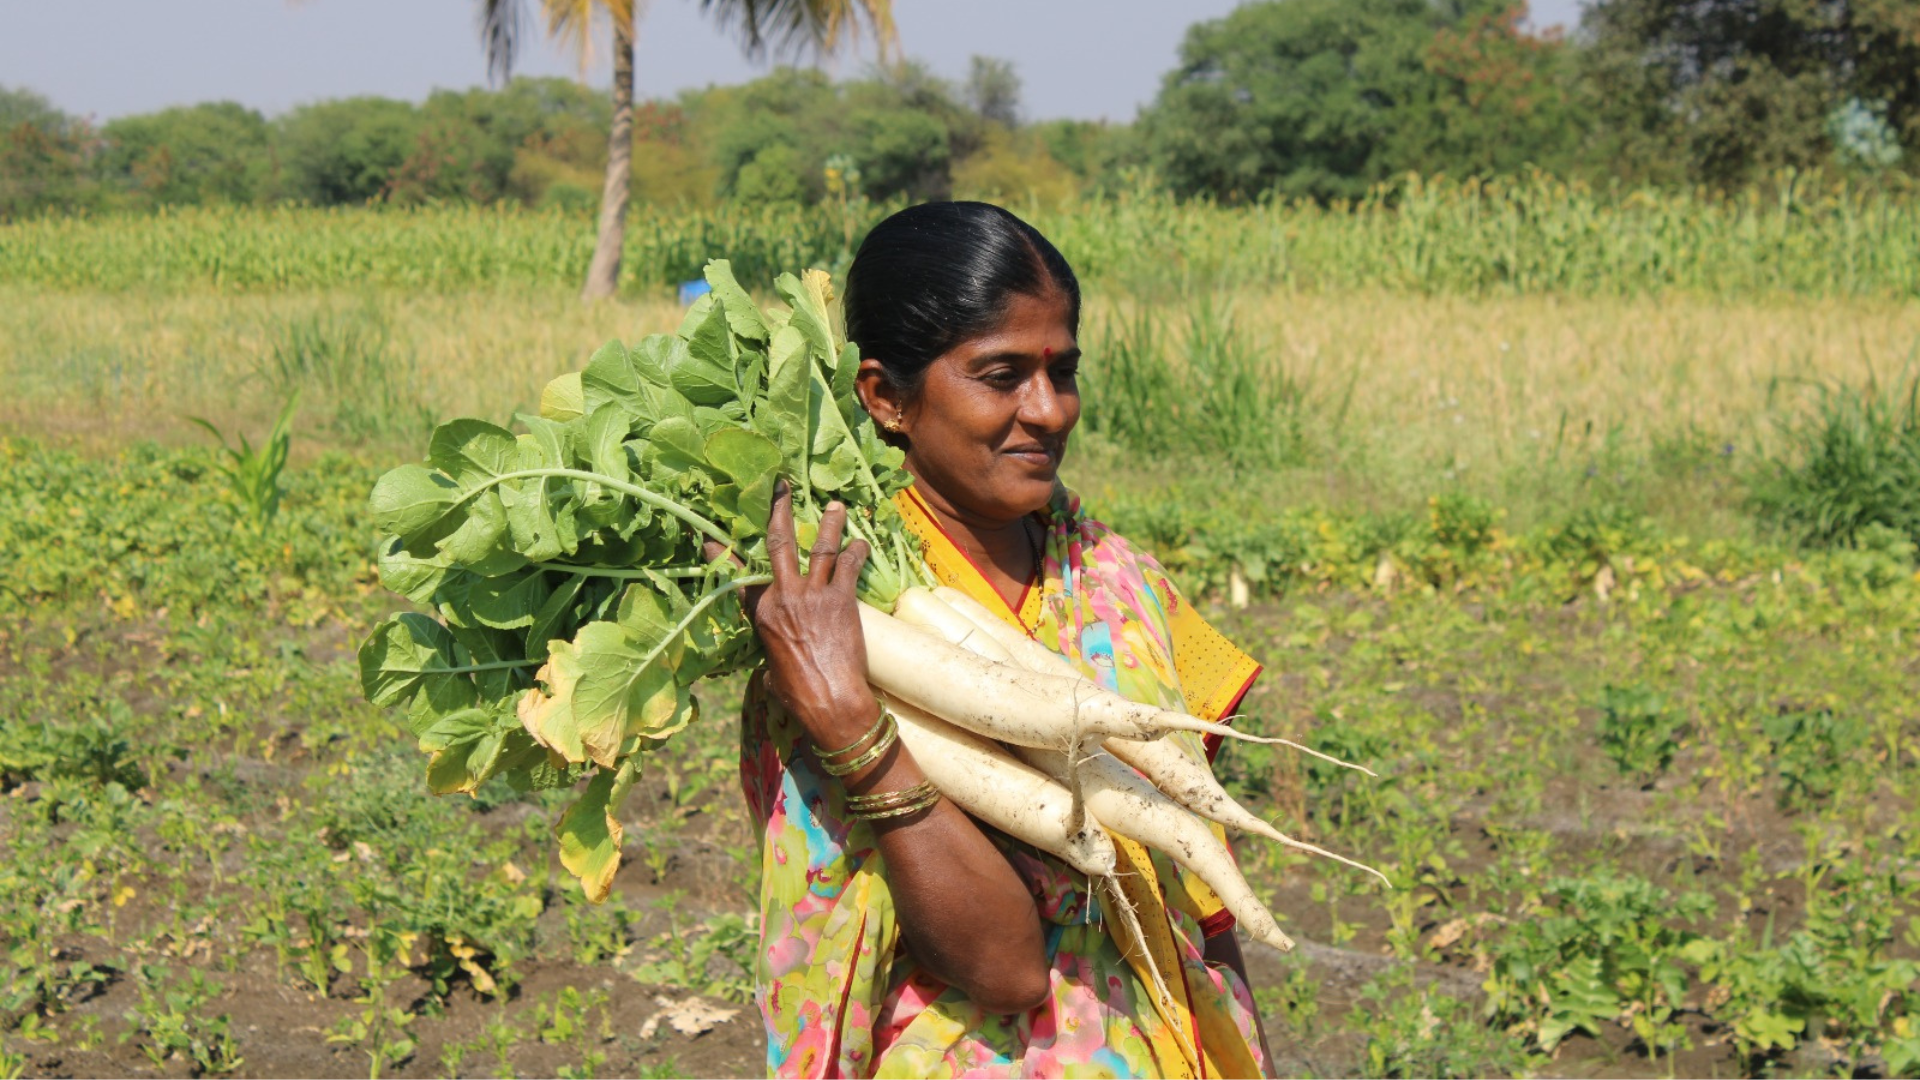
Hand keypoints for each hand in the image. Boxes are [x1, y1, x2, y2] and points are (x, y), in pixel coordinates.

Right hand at [705, 481, 878, 748]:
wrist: (831, 701)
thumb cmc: (799, 695)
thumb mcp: (773, 672)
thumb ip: (772, 656)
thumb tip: (776, 664)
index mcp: (762, 615)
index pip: (737, 577)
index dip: (722, 554)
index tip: (710, 535)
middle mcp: (785, 597)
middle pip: (778, 545)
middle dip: (779, 512)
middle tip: (783, 488)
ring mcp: (814, 595)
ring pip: (820, 549)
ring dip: (829, 524)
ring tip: (836, 505)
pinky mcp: (842, 599)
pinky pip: (849, 567)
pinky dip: (856, 552)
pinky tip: (861, 542)